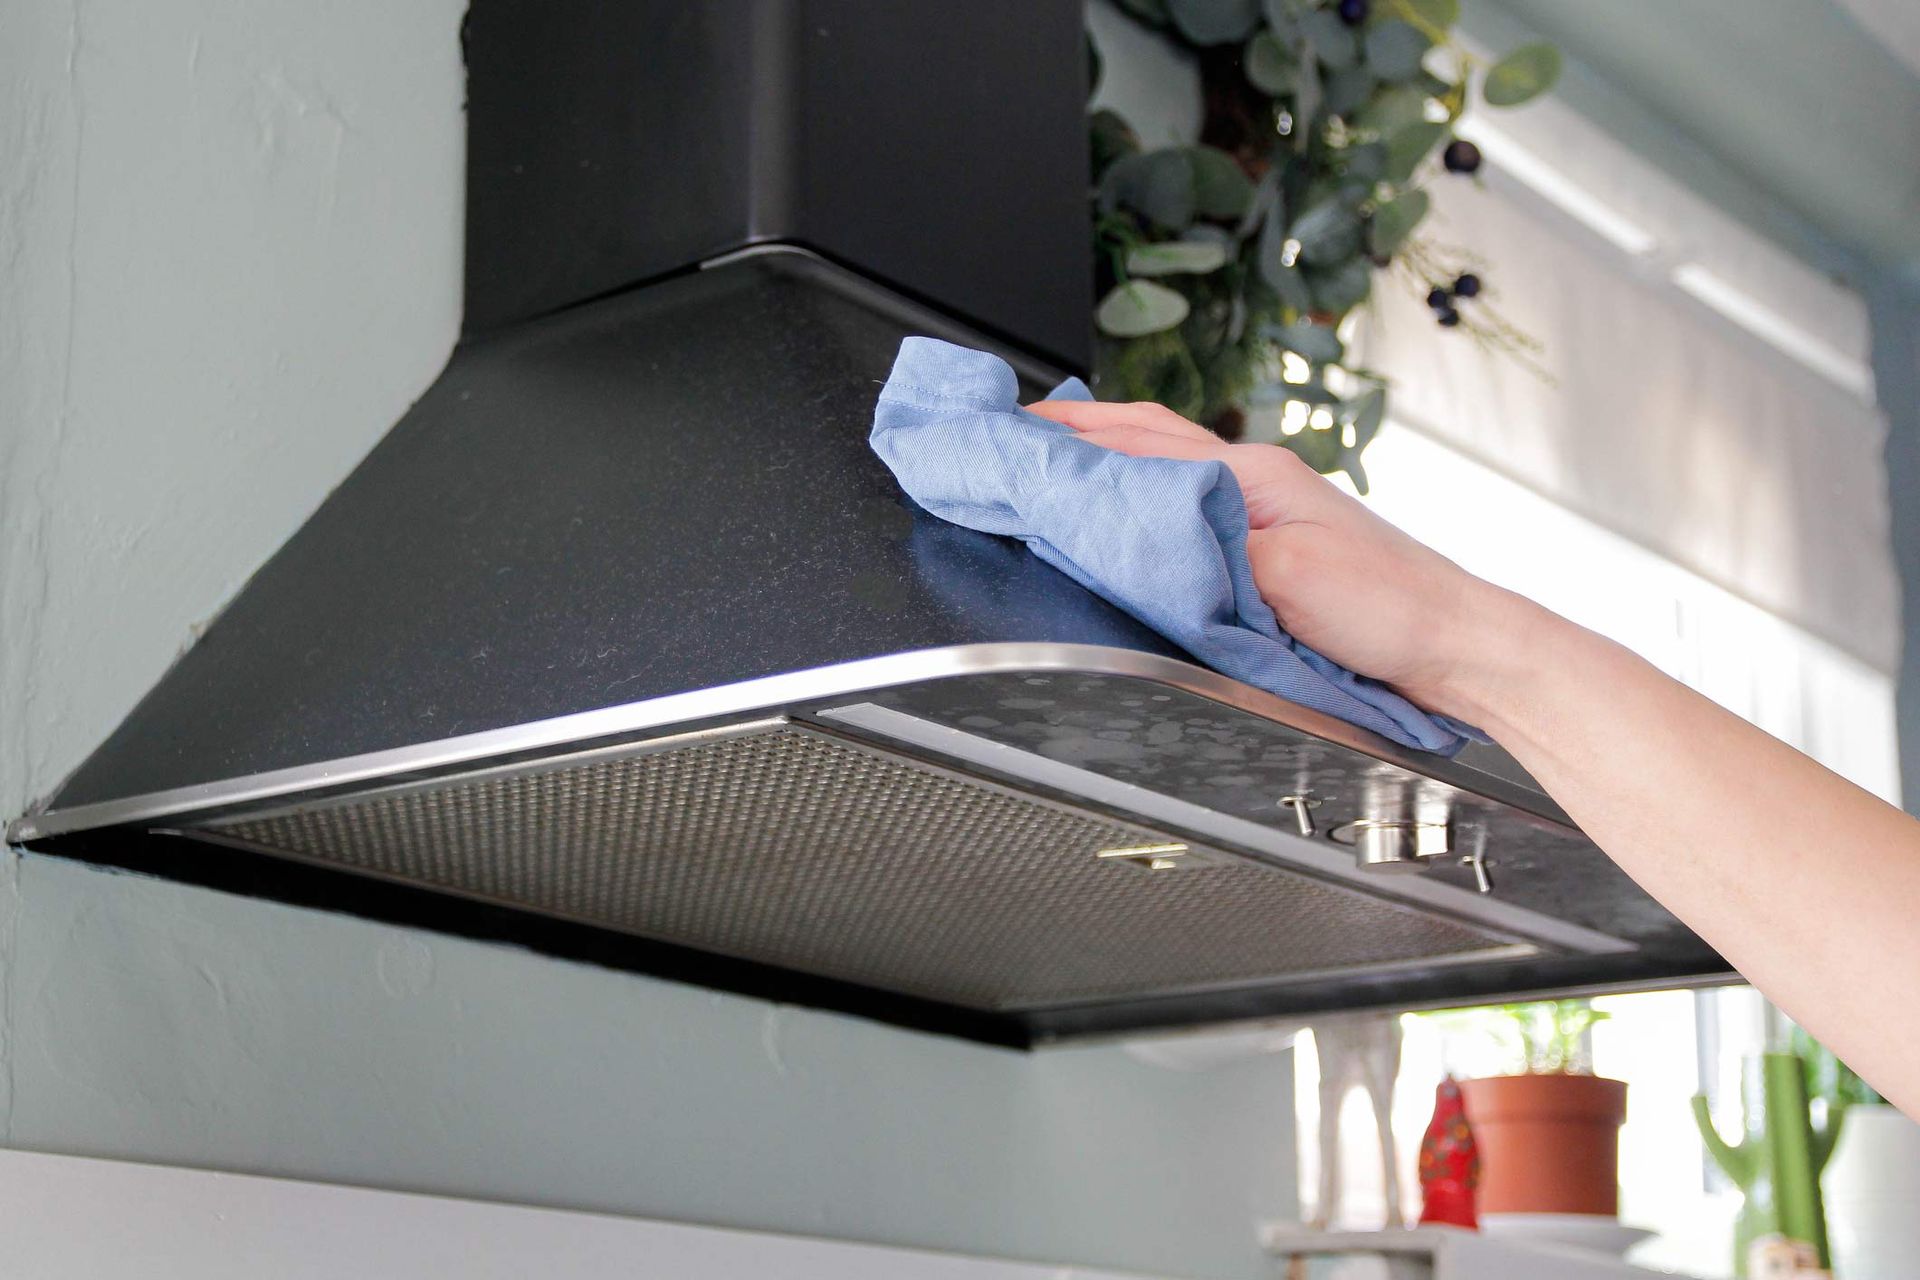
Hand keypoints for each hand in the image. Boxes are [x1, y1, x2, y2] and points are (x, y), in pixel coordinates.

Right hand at [1025, 399, 1528, 722]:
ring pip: (1158, 464)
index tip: (1003, 433)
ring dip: (1100, 453)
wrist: (1453, 644)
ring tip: (1048, 452)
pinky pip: (1180, 504)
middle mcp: (1248, 478)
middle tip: (1005, 430)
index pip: (1132, 443)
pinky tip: (1122, 508)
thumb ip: (1202, 546)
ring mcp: (1259, 505)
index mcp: (1246, 474)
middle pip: (1138, 437)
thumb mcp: (1283, 576)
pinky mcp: (1266, 542)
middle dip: (1068, 430)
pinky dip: (1134, 495)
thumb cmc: (1388, 609)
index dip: (1062, 439)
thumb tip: (1133, 525)